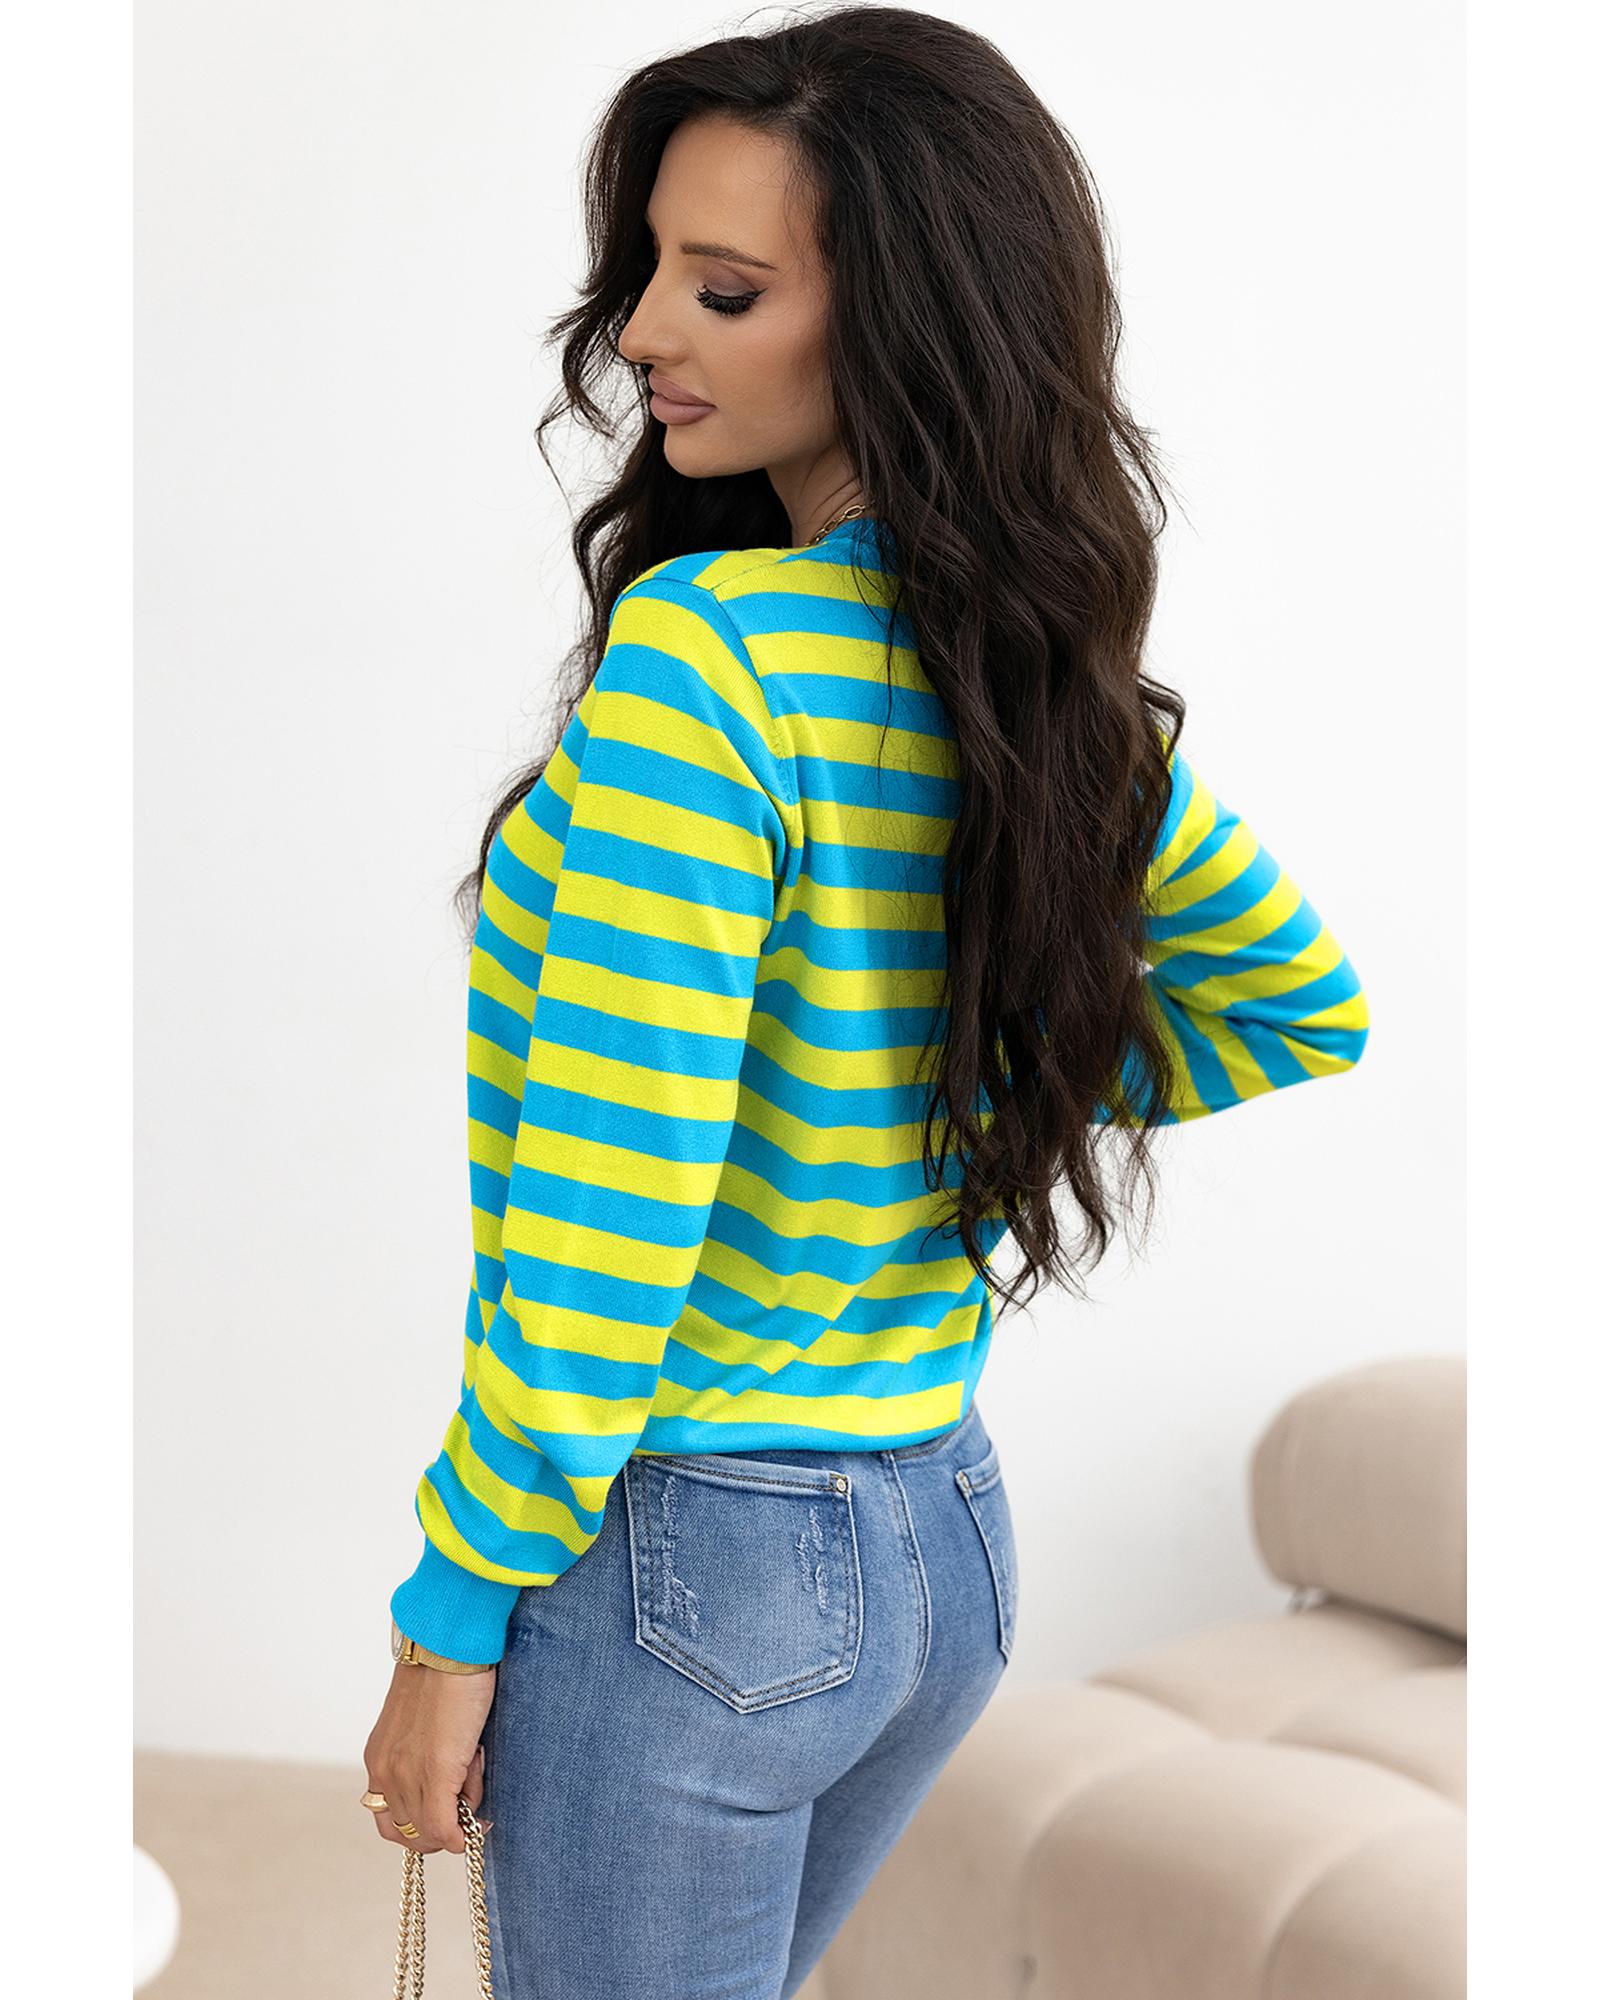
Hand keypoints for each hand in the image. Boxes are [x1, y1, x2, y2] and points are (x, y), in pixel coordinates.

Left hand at [363, 1659, 496, 1855]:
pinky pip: (444, 1827)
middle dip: (442, 1828)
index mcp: (379, 1758)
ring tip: (476, 1777)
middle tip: (468, 1807)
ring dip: (458, 1820)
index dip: (420, 1827)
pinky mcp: (436, 1771)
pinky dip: (461, 1835)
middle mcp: (385, 1772)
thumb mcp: (419, 1723)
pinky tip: (477, 1829)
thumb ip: (422, 1756)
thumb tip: (451, 1792)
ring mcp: (408, 1775)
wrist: (450, 1647)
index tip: (448, 1818)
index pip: (390, 1819)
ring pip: (431, 1830)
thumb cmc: (443, 1676)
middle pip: (409, 1831)